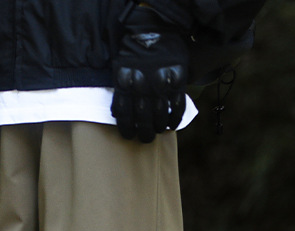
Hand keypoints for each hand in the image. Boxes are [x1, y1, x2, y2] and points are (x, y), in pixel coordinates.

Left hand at [111, 4, 188, 142]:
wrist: (155, 27)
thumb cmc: (135, 50)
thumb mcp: (121, 68)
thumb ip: (121, 90)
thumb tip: (118, 114)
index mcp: (126, 82)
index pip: (125, 114)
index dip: (127, 129)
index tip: (130, 136)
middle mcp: (143, 84)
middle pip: (143, 119)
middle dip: (144, 133)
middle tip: (146, 138)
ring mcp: (161, 82)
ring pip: (160, 115)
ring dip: (159, 127)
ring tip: (158, 131)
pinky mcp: (177, 79)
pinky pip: (177, 105)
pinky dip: (175, 118)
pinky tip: (171, 125)